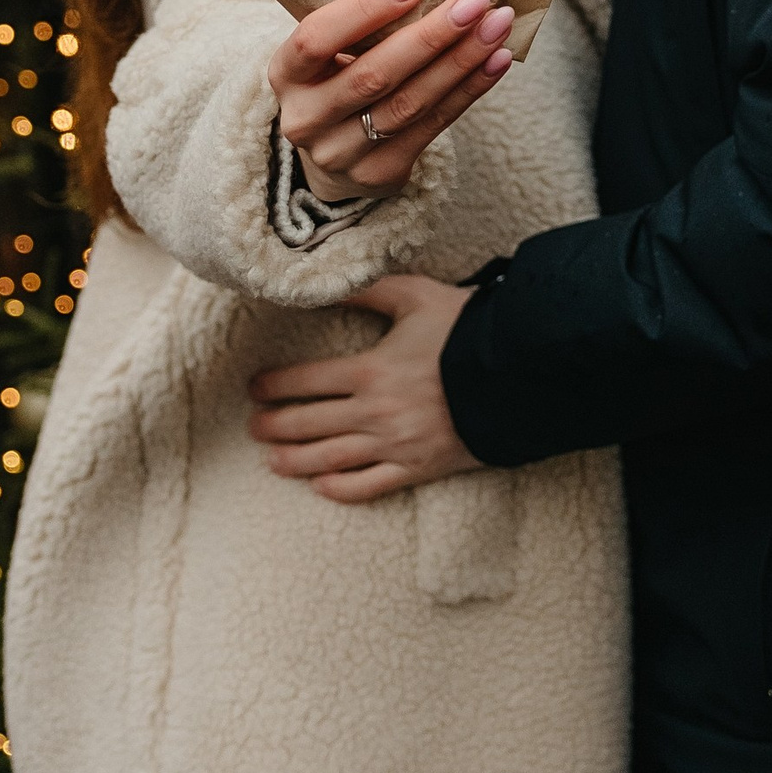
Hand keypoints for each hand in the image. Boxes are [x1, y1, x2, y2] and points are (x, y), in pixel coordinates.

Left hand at [248, 273, 475, 498]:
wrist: (518, 374)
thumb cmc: (466, 329)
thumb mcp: (414, 296)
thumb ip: (367, 290)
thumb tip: (326, 284)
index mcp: (370, 370)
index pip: (305, 381)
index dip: (274, 385)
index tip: (255, 387)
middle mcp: (375, 413)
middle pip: (308, 425)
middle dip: (274, 425)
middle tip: (253, 426)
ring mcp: (395, 446)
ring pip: (330, 460)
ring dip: (294, 461)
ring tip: (272, 461)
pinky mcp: (418, 468)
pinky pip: (370, 487)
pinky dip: (341, 488)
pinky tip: (322, 485)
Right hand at [268, 0, 513, 204]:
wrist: (331, 154)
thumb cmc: (337, 79)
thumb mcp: (330, 52)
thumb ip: (362, 24)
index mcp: (285, 73)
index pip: (317, 37)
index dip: (368, 8)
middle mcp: (305, 117)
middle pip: (373, 74)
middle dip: (432, 34)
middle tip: (476, 1)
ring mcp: (339, 152)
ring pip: (409, 103)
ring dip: (460, 61)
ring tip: (496, 27)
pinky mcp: (378, 174)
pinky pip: (432, 127)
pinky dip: (469, 91)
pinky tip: (496, 61)